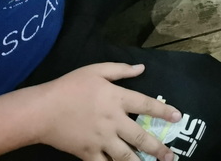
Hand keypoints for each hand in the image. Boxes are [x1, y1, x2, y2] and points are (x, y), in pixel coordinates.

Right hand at [36, 63, 180, 160]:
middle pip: (140, 137)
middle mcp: (113, 121)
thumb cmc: (70, 86)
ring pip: (126, 156)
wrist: (43, 110)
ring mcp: (101, 140)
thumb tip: (142, 68)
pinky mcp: (88, 153)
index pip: (146, 105)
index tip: (178, 116)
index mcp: (117, 98)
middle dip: (158, 148)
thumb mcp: (96, 70)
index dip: (163, 111)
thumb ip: (121, 70)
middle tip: (171, 156)